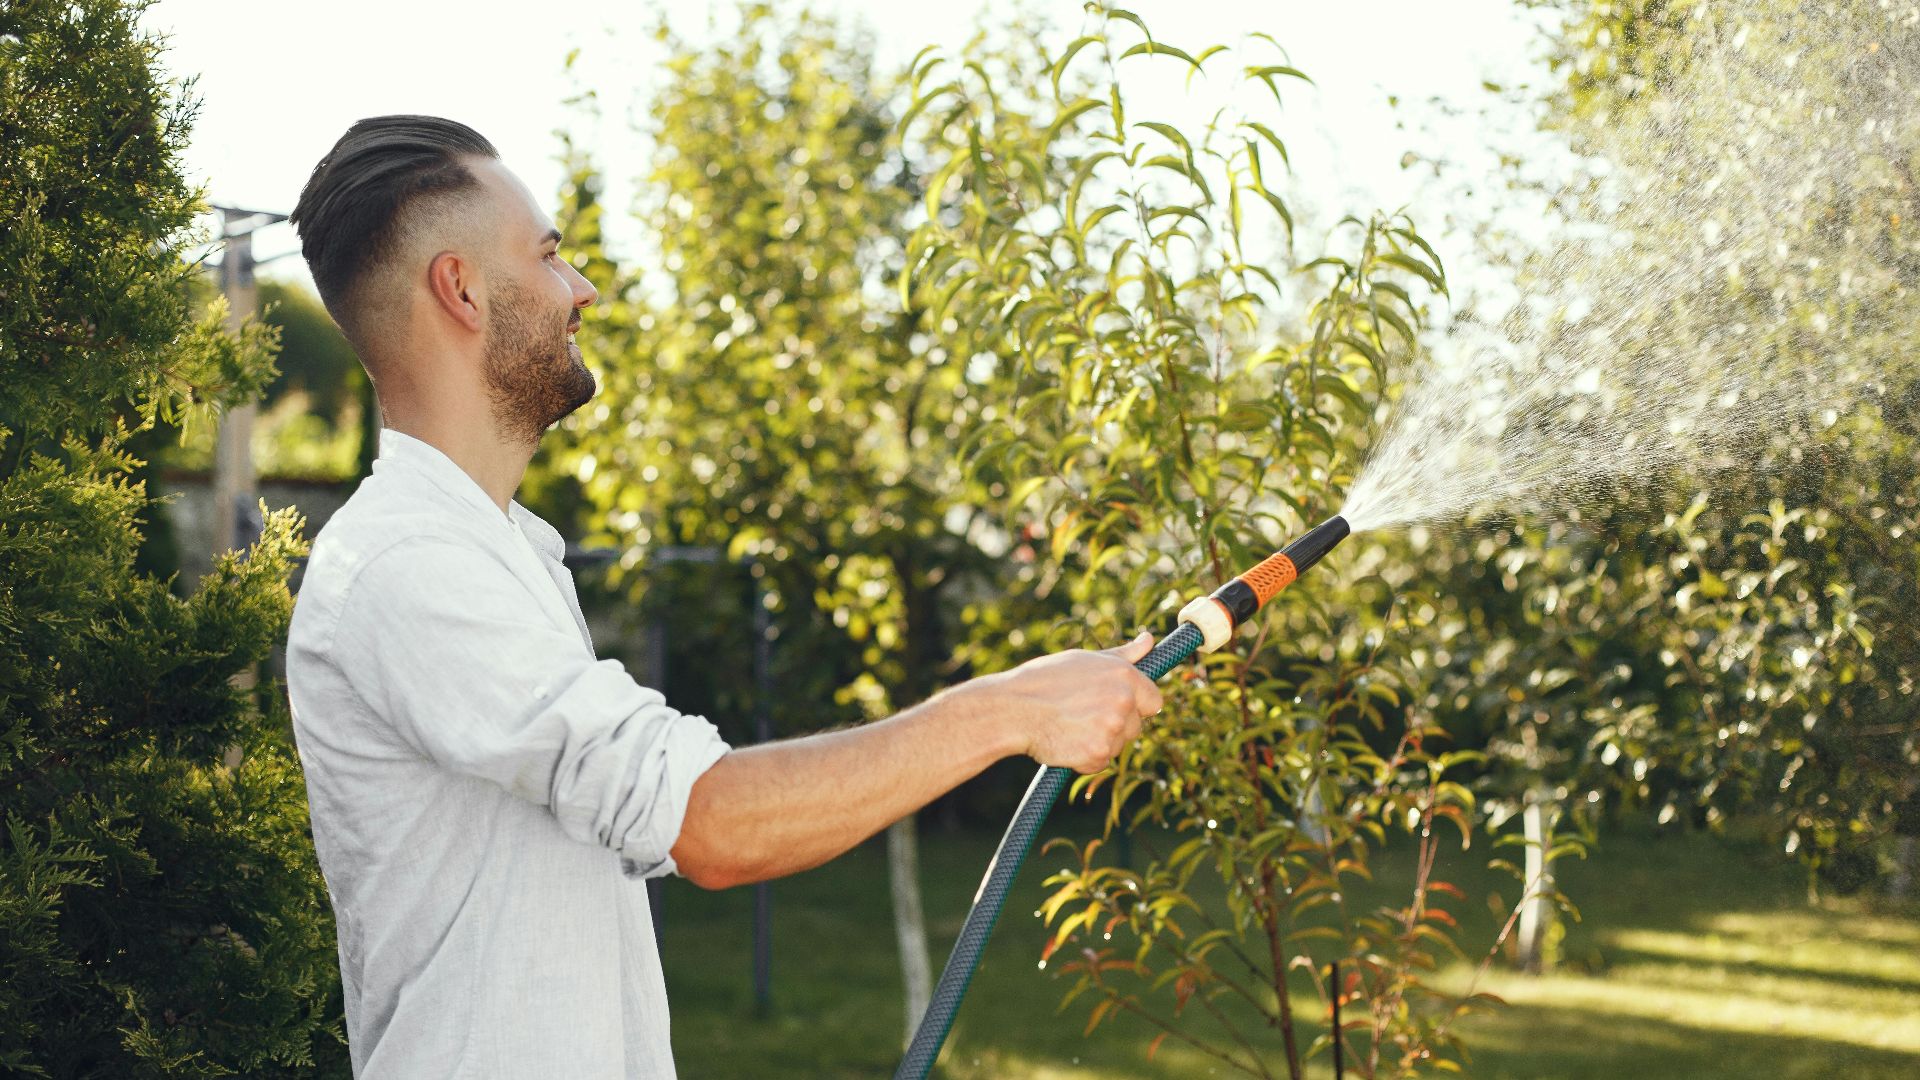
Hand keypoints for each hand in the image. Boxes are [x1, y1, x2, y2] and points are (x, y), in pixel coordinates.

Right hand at [981, 631, 1163, 773]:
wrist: (1012, 708)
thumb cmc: (1044, 680)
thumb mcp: (1085, 660)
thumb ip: (1123, 655)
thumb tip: (1149, 640)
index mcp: (1124, 675)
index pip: (1154, 700)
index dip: (1135, 706)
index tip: (1113, 706)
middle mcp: (1124, 700)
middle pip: (1136, 727)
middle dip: (1114, 726)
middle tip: (1081, 716)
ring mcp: (1112, 728)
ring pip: (1119, 746)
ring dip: (1099, 742)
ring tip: (1069, 726)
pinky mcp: (1098, 753)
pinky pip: (1100, 763)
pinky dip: (1085, 759)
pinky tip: (1065, 742)